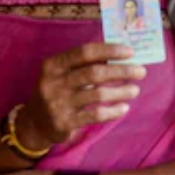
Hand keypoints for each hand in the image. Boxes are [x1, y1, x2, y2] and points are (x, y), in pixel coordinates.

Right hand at [18, 43, 145, 150]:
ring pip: (98, 94)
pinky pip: (95, 115)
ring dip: (121, 91)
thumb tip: (120, 55)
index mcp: (53, 65)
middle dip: (122, 71)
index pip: (85, 52)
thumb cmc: (57, 91)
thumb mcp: (62, 74)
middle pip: (95, 73)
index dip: (109, 50)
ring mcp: (58, 103)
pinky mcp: (64, 122)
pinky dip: (113, 111)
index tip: (130, 52)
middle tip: (141, 72)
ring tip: (135, 90)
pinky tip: (124, 108)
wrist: (33, 123)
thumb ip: (85, 64)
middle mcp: (53, 83)